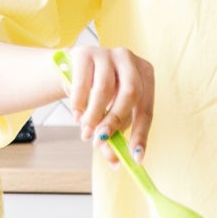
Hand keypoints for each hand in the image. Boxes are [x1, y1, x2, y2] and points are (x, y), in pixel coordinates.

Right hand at [61, 44, 154, 166]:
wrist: (70, 70)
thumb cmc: (97, 95)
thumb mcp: (108, 115)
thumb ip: (113, 138)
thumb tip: (117, 165)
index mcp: (145, 75)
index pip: (147, 109)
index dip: (141, 134)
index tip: (135, 156)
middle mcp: (130, 60)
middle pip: (130, 94)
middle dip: (115, 121)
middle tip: (100, 140)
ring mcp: (108, 53)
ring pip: (105, 90)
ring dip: (94, 115)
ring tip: (85, 130)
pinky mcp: (85, 53)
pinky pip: (83, 84)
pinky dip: (79, 104)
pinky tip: (76, 114)